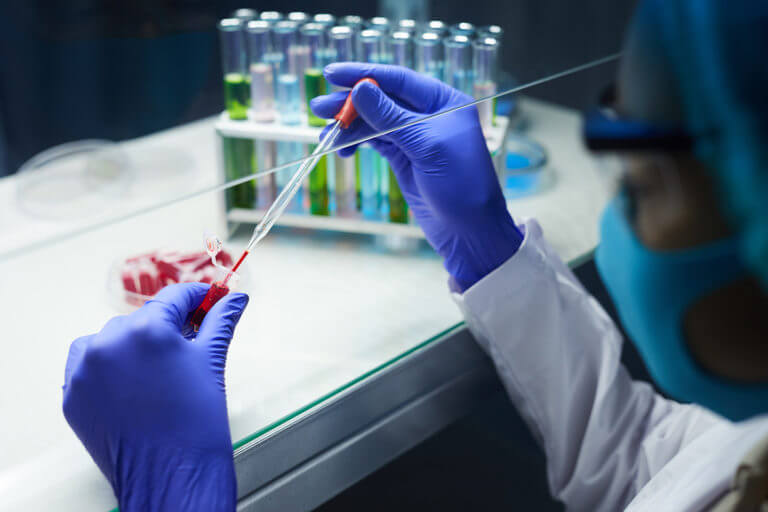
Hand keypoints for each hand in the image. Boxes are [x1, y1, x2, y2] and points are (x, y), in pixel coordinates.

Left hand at [62, 283, 248, 511]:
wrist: (171, 476)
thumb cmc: (196, 425)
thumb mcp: (212, 363)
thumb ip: (221, 321)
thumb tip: (235, 299)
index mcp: (148, 330)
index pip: (174, 297)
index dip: (197, 297)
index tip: (208, 301)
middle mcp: (110, 343)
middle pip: (143, 318)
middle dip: (168, 327)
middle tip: (191, 343)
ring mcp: (85, 370)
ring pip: (112, 338)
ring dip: (134, 345)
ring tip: (159, 370)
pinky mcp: (73, 394)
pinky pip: (88, 365)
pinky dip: (109, 367)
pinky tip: (133, 385)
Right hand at [311, 63, 522, 288]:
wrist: (469, 231)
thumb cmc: (462, 186)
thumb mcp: (426, 146)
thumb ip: (391, 117)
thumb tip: (360, 89)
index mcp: (443, 102)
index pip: (398, 80)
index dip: (364, 74)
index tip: (333, 74)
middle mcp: (429, 115)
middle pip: (382, 99)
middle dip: (350, 103)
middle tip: (319, 108)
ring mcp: (415, 137)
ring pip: (375, 121)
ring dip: (349, 126)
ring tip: (325, 136)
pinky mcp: (404, 157)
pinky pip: (375, 141)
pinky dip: (356, 143)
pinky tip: (342, 149)